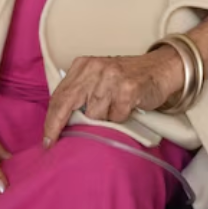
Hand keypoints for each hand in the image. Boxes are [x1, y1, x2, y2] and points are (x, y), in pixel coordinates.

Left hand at [43, 48, 183, 147]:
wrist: (161, 69)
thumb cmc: (127, 78)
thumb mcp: (98, 78)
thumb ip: (81, 94)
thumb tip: (61, 123)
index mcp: (84, 65)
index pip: (60, 95)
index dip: (50, 120)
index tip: (46, 139)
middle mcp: (95, 68)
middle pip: (69, 104)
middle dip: (59, 126)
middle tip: (53, 143)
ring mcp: (112, 77)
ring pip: (94, 114)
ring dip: (103, 120)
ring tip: (113, 111)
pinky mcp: (128, 88)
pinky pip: (116, 117)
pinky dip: (120, 118)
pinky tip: (127, 108)